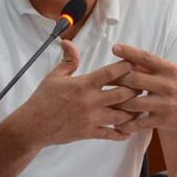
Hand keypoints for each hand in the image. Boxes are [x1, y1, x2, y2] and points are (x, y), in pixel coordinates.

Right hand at [13, 40, 140, 147]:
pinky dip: (122, 133)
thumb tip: (67, 41)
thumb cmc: (43, 99)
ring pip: (122, 116)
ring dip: (133, 111)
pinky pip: (111, 134)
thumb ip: (68, 60)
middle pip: (124, 94)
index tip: (135, 63)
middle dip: (136, 89)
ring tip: (141, 106)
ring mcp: (92, 118)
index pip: (112, 73)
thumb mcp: (54, 76)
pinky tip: (129, 129)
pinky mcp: (89, 133)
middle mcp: (91, 101)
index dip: (126, 66)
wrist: (33, 125)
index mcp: (84, 84)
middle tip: (143, 85)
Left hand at [111, 43, 176, 133]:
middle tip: (104, 80)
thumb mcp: (174, 72)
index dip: (129, 52)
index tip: (115, 48)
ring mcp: (165, 104)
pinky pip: (140, 123)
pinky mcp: (163, 120)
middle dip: (117, 80)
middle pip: (134, 81)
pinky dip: (127, 124)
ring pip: (133, 103)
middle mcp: (167, 85)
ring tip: (106, 101)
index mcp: (170, 69)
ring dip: (118, 103)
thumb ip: (153, 67)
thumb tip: (129, 57)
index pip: (147, 58)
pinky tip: (118, 123)